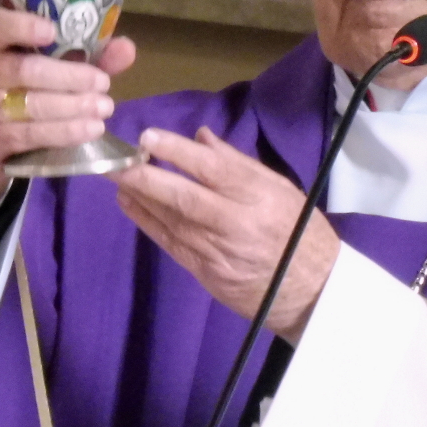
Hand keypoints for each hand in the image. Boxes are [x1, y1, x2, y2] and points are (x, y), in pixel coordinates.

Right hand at [0, 8, 134, 211]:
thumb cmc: (17, 85)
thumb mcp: (40, 62)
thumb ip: (82, 52)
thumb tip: (126, 48)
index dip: (20, 26)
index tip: (51, 31)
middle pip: (23, 70)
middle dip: (68, 77)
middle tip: (103, 82)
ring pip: (30, 106)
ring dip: (72, 107)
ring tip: (104, 107)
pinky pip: (32, 134)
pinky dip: (66, 132)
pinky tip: (91, 129)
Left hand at [107, 127, 339, 342]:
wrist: (310, 290)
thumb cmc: (298, 232)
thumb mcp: (279, 188)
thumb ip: (239, 163)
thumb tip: (201, 137)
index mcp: (258, 196)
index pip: (212, 168)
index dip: (177, 151)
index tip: (148, 136)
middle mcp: (235, 222)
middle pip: (184, 197)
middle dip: (146, 177)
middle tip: (118, 160)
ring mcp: (218, 250)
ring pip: (171, 220)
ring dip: (140, 197)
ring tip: (116, 176)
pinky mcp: (205, 271)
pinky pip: (170, 243)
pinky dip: (146, 222)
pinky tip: (129, 204)